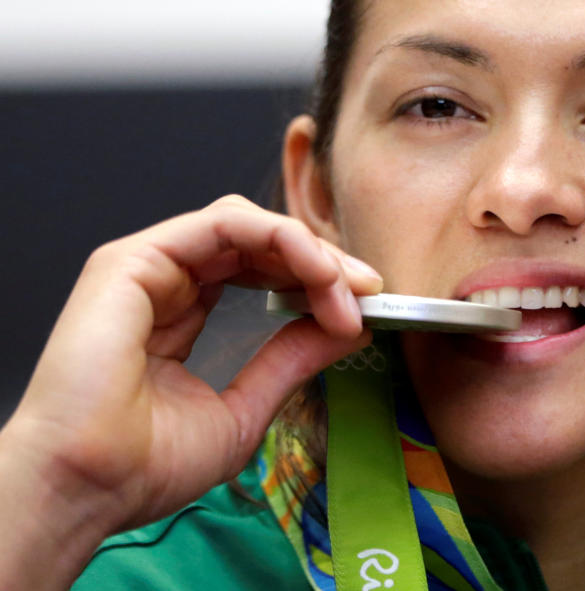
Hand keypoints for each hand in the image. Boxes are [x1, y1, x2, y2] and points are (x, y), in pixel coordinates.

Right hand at [0, 195, 381, 585]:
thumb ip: (292, 360)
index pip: (260, 270)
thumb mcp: (245, 407)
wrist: (87, 487)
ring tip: (350, 288)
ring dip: (309, 250)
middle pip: (260, 242)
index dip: (316, 281)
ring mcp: (149, 265)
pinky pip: (225, 223)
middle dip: (323, 262)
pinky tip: (318, 272)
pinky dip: (282, 238)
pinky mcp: (136, 258)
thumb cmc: (146, 463)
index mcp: (181, 312)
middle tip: (369, 291)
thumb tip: (349, 326)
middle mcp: (166, 281)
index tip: (363, 309)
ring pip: (247, 224)